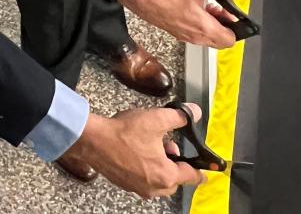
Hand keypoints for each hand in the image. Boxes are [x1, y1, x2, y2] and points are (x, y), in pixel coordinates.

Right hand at [63, 106, 204, 198]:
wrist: (93, 141)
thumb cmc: (124, 133)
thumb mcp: (157, 119)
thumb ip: (180, 116)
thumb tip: (194, 112)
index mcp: (165, 175)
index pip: (192, 177)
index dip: (201, 171)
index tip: (207, 172)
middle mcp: (153, 187)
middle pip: (175, 180)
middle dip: (176, 164)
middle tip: (169, 146)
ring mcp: (138, 188)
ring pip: (159, 181)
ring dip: (161, 166)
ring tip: (152, 146)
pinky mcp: (125, 184)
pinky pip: (144, 180)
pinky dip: (146, 169)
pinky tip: (138, 151)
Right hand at [115, 0, 244, 48]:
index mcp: (204, 28)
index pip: (230, 40)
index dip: (235, 27)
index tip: (231, 13)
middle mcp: (196, 37)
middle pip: (220, 41)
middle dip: (224, 26)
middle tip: (220, 8)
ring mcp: (186, 37)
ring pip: (208, 38)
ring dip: (212, 24)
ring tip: (206, 5)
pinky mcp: (178, 33)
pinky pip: (196, 34)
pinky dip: (200, 24)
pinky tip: (194, 8)